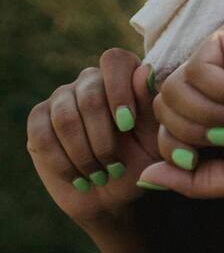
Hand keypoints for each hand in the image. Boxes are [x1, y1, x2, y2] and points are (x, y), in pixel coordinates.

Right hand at [26, 49, 164, 228]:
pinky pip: (42, 135)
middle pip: (89, 96)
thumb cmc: (142, 160)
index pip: (114, 61)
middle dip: (103, 138)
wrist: (115, 192)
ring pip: (65, 118)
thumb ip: (149, 105)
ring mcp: (62, 98)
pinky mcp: (39, 120)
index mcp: (124, 76)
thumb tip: (144, 71)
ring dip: (84, 154)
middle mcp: (91, 80)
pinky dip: (62, 161)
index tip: (127, 125)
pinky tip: (78, 177)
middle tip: (116, 167)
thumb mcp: (155, 137)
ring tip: (100, 175)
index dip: (119, 91)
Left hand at [140, 14, 223, 197]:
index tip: (218, 152)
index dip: (180, 148)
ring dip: (211, 112)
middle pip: (163, 108)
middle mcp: (213, 80)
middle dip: (197, 131)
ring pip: (174, 88)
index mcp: (213, 111)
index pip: (164, 128)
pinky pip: (197, 68)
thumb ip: (191, 180)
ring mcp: (222, 55)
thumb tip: (145, 176)